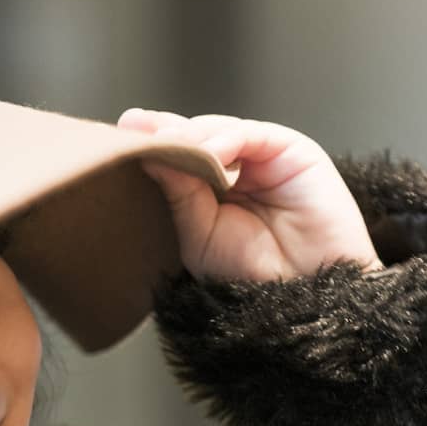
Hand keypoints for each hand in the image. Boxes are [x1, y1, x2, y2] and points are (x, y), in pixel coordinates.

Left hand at [118, 108, 381, 282]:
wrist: (305, 295)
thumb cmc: (252, 275)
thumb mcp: (199, 234)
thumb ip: (178, 192)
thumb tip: (149, 152)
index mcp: (210, 190)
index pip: (178, 157)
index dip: (153, 144)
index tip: (121, 134)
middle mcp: (236, 169)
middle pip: (194, 137)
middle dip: (165, 133)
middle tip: (134, 130)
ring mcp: (263, 158)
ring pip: (219, 131)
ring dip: (192, 138)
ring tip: (171, 149)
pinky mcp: (293, 151)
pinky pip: (252, 134)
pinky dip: (227, 139)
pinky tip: (210, 154)